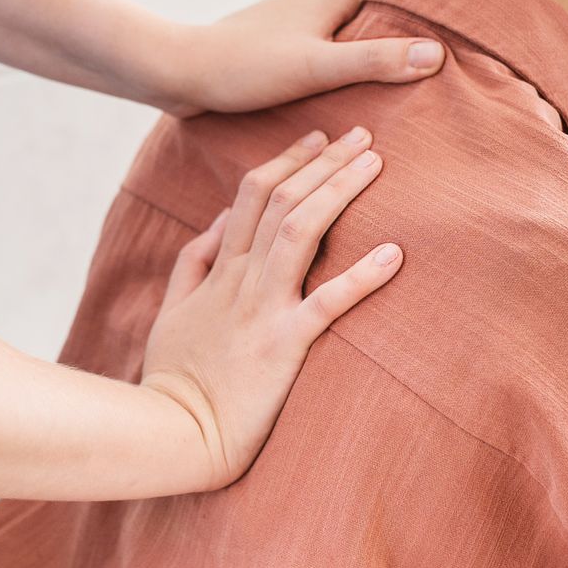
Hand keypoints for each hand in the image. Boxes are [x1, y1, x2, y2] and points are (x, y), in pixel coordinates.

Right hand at [140, 126, 400, 489]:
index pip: (251, 196)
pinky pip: (327, 303)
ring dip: (340, 191)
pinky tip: (395, 254)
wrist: (173, 433)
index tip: (318, 137)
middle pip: (282, 201)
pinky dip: (362, 276)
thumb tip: (216, 221)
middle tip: (362, 133)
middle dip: (323, 161)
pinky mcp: (284, 345)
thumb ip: (193, 262)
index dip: (287, 160)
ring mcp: (262, 310)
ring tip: (375, 163)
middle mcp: (241, 280)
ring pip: (301, 231)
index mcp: (219, 270)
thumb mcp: (172, 311)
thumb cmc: (174, 380)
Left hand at [159, 0, 445, 115]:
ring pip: (341, 28)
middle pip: (368, 7)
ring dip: (366, 47)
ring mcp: (289, 24)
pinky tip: (341, 92)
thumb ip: (375, 60)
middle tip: (436, 57)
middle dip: (398, 26)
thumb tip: (436, 54)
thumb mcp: (318, 66)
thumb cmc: (246, 66)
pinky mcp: (270, 48)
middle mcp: (310, 1)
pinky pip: (317, 48)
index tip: (454, 18)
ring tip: (397, 80)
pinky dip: (337, 63)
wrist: (177, 73)